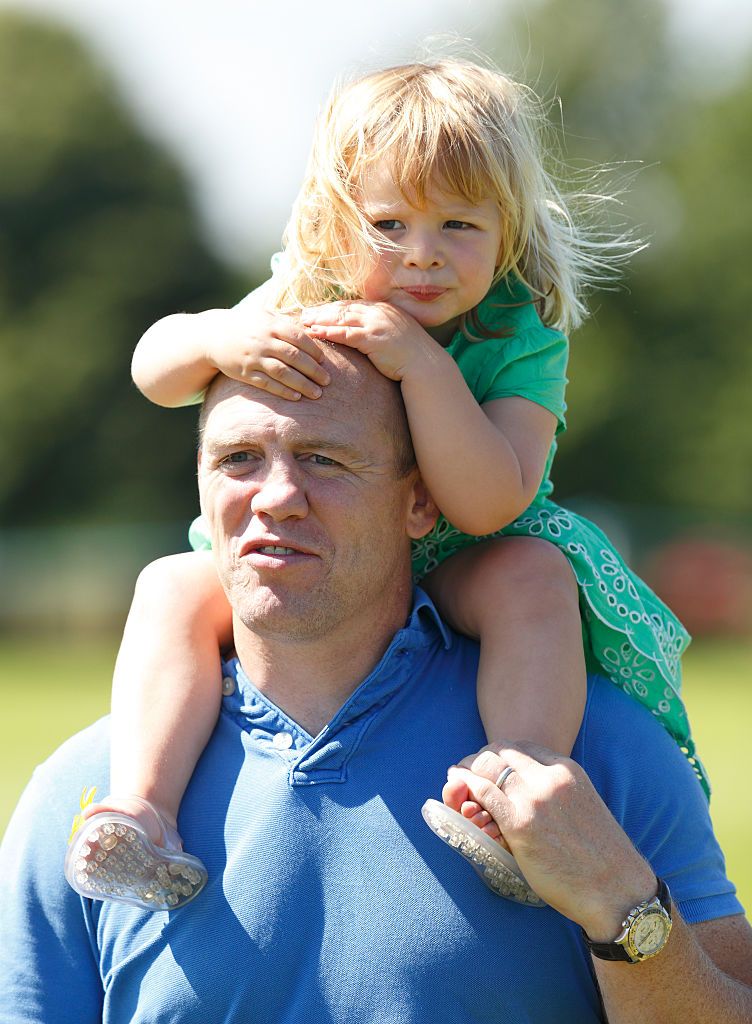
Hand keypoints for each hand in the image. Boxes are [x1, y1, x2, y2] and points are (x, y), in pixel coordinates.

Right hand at [207, 307, 329, 399]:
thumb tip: (312, 323)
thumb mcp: (263, 314)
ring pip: (283, 373)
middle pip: (294, 357)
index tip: (324, 360)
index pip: (298, 338)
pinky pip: (267, 383)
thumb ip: (285, 319)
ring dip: (302, 384)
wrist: (213, 335)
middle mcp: (264, 341)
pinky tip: (296, 397)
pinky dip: (283, 391)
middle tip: (327, 380)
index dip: (314, 350)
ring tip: (317, 393)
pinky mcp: (246, 373)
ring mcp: (254, 358)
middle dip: (313, 370)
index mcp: (271, 325)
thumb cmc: (244, 324)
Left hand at [301, 300, 435, 381]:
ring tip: (304, 322)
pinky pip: (345, 333)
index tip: (318, 310)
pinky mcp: (372, 338)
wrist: (425, 364)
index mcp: (384, 309)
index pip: (353, 305)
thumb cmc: (411, 355)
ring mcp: (376, 323)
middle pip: (344, 308)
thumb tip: (365, 335)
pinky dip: (328, 332)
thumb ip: (380, 329)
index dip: (333, 308)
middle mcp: (379, 311)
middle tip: (303, 313)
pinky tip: (315, 333)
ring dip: (320, 319)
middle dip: (322, 310)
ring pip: (341, 318)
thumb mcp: (396, 334)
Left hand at [444, 742, 656, 938]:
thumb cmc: (601, 859)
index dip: (498, 754)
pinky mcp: (520, 824)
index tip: (486, 765)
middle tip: (466, 772)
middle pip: (500, 752)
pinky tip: (457, 788)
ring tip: (456, 781)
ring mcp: (535, 799)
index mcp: (568, 770)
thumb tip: (528, 797)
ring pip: (487, 768)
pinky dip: (465, 786)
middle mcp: (550, 777)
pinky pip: (483, 793)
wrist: (618, 891)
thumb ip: (556, 795)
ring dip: (467, 772)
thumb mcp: (581, 808)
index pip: (521, 747)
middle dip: (478, 759)